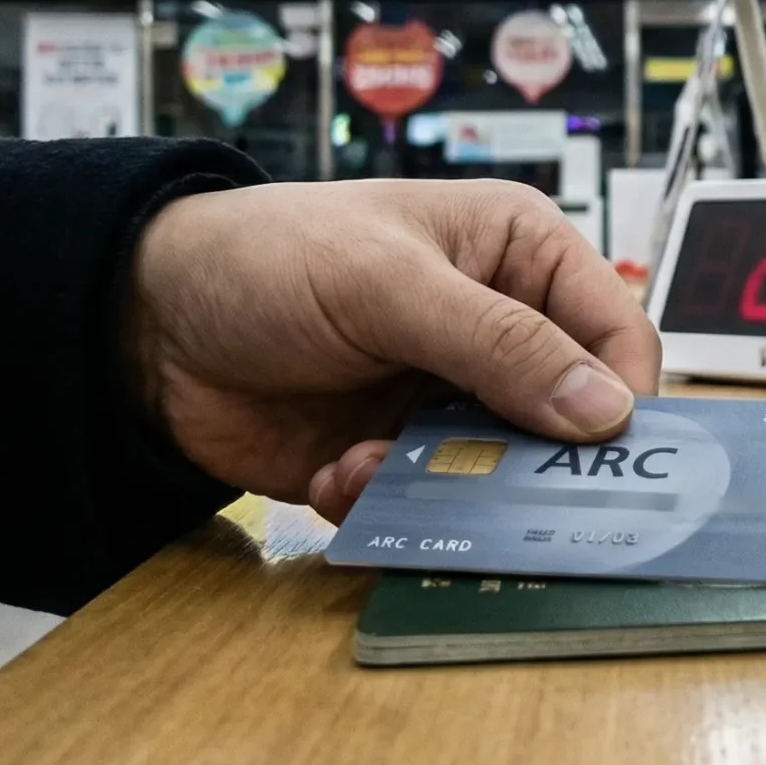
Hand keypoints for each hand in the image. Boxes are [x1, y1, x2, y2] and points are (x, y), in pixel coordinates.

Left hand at [126, 179, 660, 521]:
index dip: (622, 397)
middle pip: (570, 420)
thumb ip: (502, 346)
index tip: (602, 455)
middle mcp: (499, 331)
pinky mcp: (398, 458)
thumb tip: (607, 411)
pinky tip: (337, 472)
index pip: (615, 334)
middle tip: (493, 486)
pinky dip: (389, 504)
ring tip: (377, 465)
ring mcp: (448, 399)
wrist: (143, 323)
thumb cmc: (269, 257)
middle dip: (530, 460)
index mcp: (520, 257)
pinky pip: (433, 507)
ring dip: (450, 486)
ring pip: (503, 475)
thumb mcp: (390, 285)